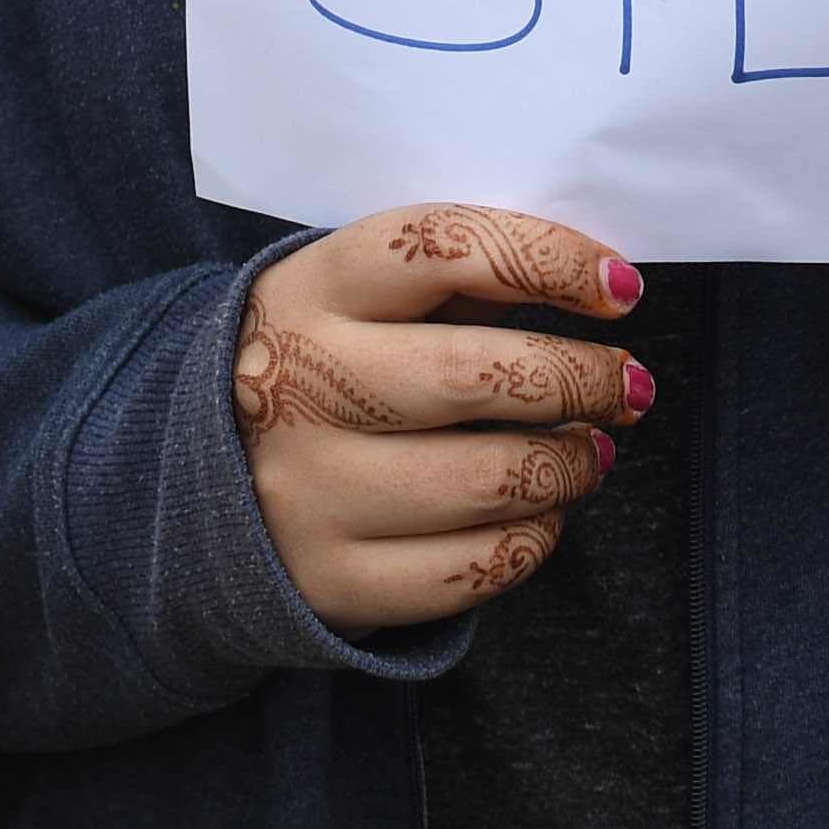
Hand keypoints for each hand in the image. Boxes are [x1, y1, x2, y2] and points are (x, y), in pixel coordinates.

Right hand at [235, 205, 646, 631]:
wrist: (202, 475)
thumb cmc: (325, 363)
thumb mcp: (357, 295)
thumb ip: (455, 277)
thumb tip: (599, 285)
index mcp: (312, 290)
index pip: (445, 249)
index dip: (550, 260)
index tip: (621, 289)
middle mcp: (299, 386)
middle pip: (477, 376)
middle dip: (581, 380)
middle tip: (626, 388)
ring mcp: (309, 492)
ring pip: (488, 481)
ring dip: (569, 465)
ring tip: (587, 452)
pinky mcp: (330, 579)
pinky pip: (471, 571)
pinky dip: (532, 540)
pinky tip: (539, 515)